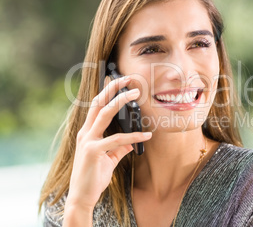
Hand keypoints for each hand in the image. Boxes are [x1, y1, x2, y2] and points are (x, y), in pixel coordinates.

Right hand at [66, 75, 150, 210]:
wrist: (82, 197)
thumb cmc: (93, 177)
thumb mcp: (108, 159)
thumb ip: (118, 149)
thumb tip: (130, 143)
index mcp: (88, 132)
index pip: (96, 106)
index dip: (106, 92)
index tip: (117, 80)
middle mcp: (86, 133)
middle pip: (98, 103)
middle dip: (112, 88)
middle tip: (128, 79)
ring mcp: (88, 141)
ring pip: (105, 114)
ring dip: (121, 101)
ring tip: (136, 94)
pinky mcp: (93, 151)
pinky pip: (117, 139)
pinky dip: (133, 136)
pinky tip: (146, 136)